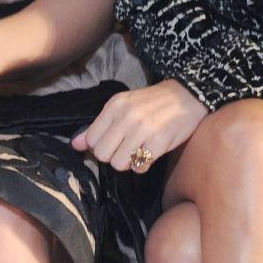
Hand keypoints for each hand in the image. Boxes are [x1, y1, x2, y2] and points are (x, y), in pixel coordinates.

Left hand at [73, 80, 207, 171]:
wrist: (187, 95)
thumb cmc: (153, 102)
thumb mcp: (123, 106)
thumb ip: (98, 126)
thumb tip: (75, 145)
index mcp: (114, 106)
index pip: (91, 140)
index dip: (100, 146)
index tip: (114, 142)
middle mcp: (126, 117)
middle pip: (102, 155)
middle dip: (112, 156)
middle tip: (126, 148)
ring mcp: (143, 130)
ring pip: (118, 164)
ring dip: (128, 162)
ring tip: (139, 150)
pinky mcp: (159, 142)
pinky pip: (139, 167)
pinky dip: (143, 165)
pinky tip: (149, 153)